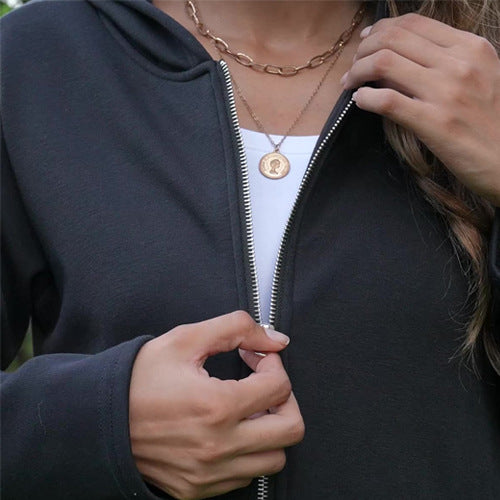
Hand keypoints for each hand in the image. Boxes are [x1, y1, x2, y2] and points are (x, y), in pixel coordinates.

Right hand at [129, 310, 304, 499]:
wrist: (100, 419)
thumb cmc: (140, 378)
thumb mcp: (185, 340)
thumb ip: (236, 329)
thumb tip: (276, 340)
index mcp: (217, 407)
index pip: (280, 387)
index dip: (273, 364)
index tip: (255, 357)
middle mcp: (218, 447)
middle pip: (291, 429)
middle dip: (285, 399)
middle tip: (264, 384)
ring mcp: (209, 474)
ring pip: (274, 458)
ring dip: (270, 429)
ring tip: (247, 408)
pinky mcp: (199, 489)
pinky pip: (246, 476)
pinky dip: (249, 451)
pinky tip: (230, 429)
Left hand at [341, 13, 499, 206]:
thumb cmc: (491, 120)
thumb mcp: (480, 76)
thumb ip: (446, 61)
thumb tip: (401, 57)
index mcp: (470, 47)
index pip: (414, 24)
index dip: (381, 29)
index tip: (365, 41)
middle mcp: (459, 64)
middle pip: (394, 39)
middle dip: (363, 50)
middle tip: (352, 66)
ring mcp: (446, 92)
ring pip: (384, 63)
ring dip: (357, 71)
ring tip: (350, 83)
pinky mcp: (434, 122)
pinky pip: (387, 101)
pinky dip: (365, 98)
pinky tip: (360, 101)